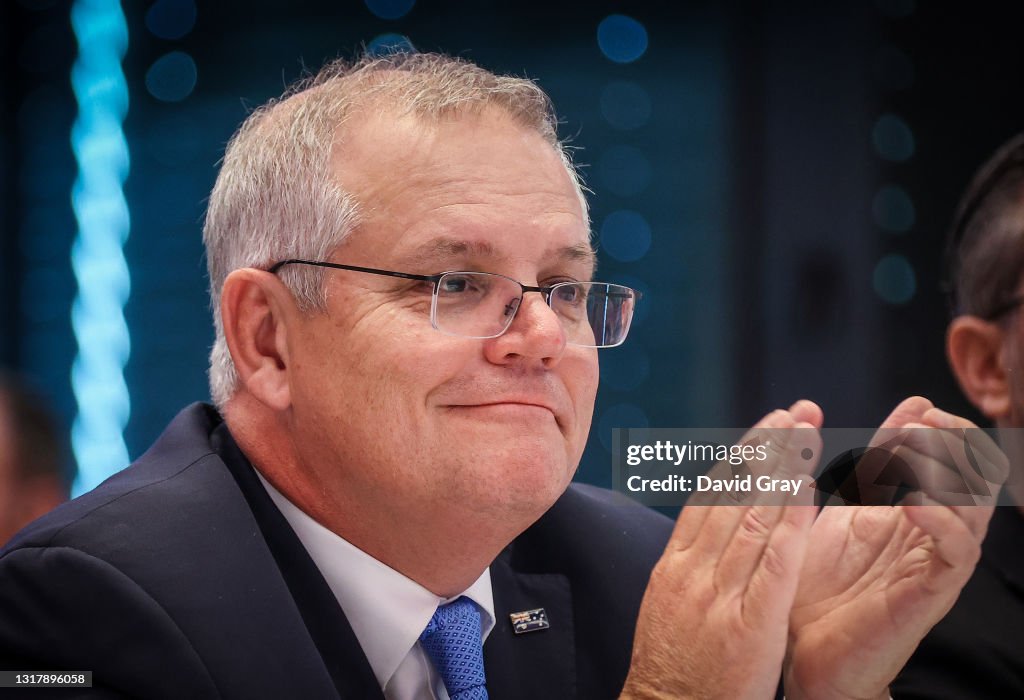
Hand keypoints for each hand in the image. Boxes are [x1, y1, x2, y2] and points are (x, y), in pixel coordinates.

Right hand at [622, 401, 821, 699]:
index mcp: (673, 566)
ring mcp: (719, 594)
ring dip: (782, 470)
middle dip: (764, 448)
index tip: (764, 429)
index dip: (739, 458)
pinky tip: (807, 491)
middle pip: (731, 495)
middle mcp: (693, 570)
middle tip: (792, 412)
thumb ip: (689, 567)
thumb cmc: (672, 671)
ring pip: (752, 517)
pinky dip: (789, 522)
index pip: (708, 497)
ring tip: (805, 433)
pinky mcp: (749, 622)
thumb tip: (708, 530)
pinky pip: (773, 563)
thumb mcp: (667, 607)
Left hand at [784, 397, 1006, 699]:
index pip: (943, 457)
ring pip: (974, 507)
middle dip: (953, 441)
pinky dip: (941, 519)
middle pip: (973, 476)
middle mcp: (928, 534)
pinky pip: (957, 552)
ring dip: (948, 471)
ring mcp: (932, 562)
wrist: (801, 653)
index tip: (915, 407)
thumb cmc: (814, 584)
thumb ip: (856, 475)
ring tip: (915, 449)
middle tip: (923, 423)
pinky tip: (912, 501)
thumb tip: (870, 430)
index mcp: (905, 511)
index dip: (935, 427)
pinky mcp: (930, 593)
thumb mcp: (832, 514)